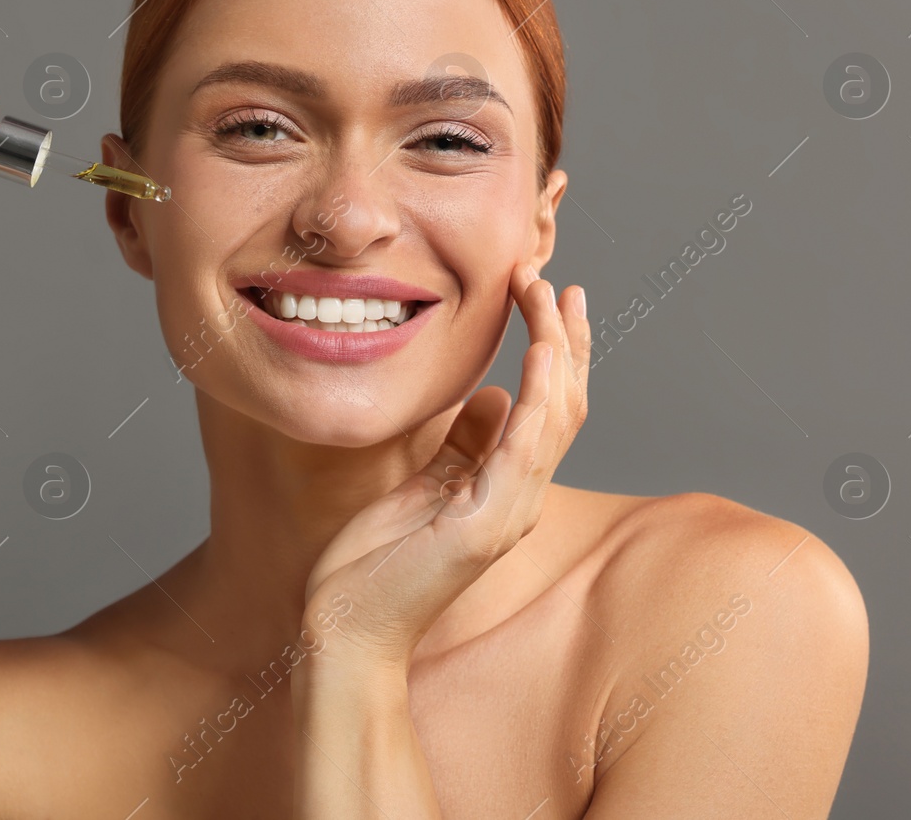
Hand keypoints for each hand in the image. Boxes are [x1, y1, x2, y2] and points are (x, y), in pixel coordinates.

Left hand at [301, 263, 589, 670]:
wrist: (345, 632)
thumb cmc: (373, 566)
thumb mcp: (419, 487)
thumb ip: (460, 445)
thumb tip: (490, 396)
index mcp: (505, 487)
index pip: (548, 406)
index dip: (554, 348)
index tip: (544, 292)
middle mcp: (520, 497)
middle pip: (565, 403)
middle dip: (564, 336)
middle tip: (554, 278)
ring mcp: (509, 511)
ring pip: (556, 416)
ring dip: (555, 347)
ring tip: (544, 293)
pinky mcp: (486, 524)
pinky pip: (525, 447)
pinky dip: (538, 395)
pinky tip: (537, 351)